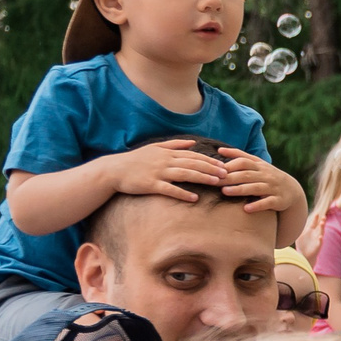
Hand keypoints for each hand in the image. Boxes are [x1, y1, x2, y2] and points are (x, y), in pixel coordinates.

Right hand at [99, 139, 225, 202]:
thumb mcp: (155, 148)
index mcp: (167, 152)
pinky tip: (195, 198)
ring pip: (185, 174)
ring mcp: (158, 172)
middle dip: (211, 169)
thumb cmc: (135, 161)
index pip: (193, 155)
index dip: (210, 160)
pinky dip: (183, 193)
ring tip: (217, 183)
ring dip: (202, 178)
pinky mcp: (150, 184)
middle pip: (193, 164)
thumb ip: (174, 145)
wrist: (113, 170)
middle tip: (227, 175)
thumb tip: (193, 142)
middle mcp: (165, 160)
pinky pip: (170, 189)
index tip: (225, 165)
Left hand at [217, 153, 300, 216]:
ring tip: (225, 192)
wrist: (292, 190)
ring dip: (240, 189)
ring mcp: (273, 188)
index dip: (230, 164)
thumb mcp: (257, 164)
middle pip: (246, 175)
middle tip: (215, 181)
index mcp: (259, 166)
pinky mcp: (278, 200)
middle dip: (230, 178)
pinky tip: (246, 209)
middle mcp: (266, 175)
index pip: (244, 161)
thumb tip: (219, 149)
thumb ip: (240, 156)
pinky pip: (267, 203)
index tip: (216, 169)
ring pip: (255, 188)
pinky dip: (257, 205)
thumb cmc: (268, 176)